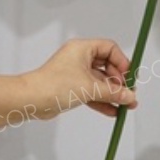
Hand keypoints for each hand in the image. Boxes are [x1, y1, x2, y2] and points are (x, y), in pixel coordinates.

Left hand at [23, 38, 137, 118]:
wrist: (30, 100)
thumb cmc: (54, 85)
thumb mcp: (89, 88)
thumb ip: (113, 92)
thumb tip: (129, 96)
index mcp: (82, 49)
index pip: (110, 49)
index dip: (122, 62)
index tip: (129, 77)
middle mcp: (79, 58)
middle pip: (107, 66)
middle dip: (119, 82)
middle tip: (128, 94)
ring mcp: (75, 74)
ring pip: (100, 82)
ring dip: (112, 94)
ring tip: (125, 107)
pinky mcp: (71, 88)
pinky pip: (91, 93)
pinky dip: (102, 101)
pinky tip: (113, 111)